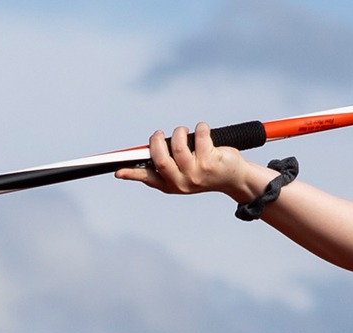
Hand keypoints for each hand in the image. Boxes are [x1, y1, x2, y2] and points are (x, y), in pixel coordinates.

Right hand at [115, 121, 254, 198]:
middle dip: (157, 141)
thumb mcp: (184, 173)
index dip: (132, 173)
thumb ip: (166, 165)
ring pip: (177, 146)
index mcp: (171, 185)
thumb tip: (148, 149)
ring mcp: (196, 174)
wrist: (235, 179)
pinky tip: (204, 130)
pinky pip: (198, 136)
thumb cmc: (205, 171)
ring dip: (179, 131)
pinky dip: (200, 127)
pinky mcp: (211, 162)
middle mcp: (182, 182)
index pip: (148, 178)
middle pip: (160, 159)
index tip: (117, 171)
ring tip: (184, 131)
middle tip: (160, 134)